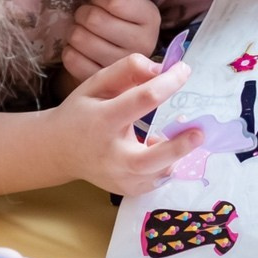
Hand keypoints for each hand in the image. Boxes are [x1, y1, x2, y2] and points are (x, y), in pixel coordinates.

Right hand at [50, 54, 201, 195]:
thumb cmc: (82, 112)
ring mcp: (119, 177)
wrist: (58, 150)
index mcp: (102, 120)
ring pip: (157, 173)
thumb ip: (126, 70)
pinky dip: (166, 164)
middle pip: (148, 159)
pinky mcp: (128, 189)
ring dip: (175, 154)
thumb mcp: (96, 84)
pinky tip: (159, 150)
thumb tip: (160, 68)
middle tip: (198, 132)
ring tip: (182, 137)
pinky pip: (157, 179)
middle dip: (178, 147)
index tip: (184, 70)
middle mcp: (110, 154)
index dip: (168, 83)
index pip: (142, 100)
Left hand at [62, 0, 161, 84]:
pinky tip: (80, 50)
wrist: (114, 51)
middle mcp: (142, 44)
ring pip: (80, 38)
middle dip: (84, 12)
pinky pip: (72, 59)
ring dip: (75, 30)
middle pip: (94, 19)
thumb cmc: (119, 16)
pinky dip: (70, 50)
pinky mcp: (102, 81)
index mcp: (151, 17)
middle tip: (89, 16)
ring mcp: (122, 67)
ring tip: (84, 31)